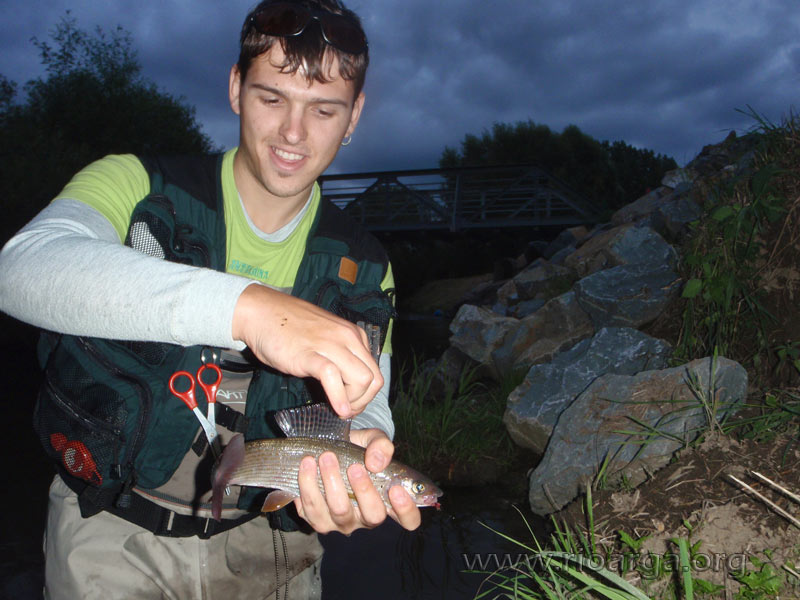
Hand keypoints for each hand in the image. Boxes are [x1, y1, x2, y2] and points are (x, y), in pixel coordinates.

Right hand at [231, 283, 381, 416]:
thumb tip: (346, 385)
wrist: (261, 312)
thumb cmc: (290, 327)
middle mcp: (347, 338)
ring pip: (362, 380)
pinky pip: (333, 377)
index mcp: (353, 335)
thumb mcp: (325, 339)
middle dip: (364, 401)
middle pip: (374, 379)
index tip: (352, 403)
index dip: (367, 394)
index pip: (375, 371)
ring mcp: (330, 345)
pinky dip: (339, 398)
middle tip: (347, 410)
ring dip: (354, 402)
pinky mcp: (309, 354)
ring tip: (340, 410)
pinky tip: (337, 409)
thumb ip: (339, 356)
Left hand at [293, 428, 421, 534]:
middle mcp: (366, 517)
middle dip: (364, 490)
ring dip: (331, 482)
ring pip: (339, 512)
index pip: (409, 519)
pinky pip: (310, 509)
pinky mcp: (315, 519)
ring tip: (324, 457)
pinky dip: (307, 485)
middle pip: (373, 517)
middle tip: (354, 467)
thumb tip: (375, 463)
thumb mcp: (373, 440)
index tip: (396, 489)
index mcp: (388, 501)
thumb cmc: (358, 450)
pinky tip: (306, 465)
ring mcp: (341, 522)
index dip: (406, 510)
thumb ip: (381, 445)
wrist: (327, 448)